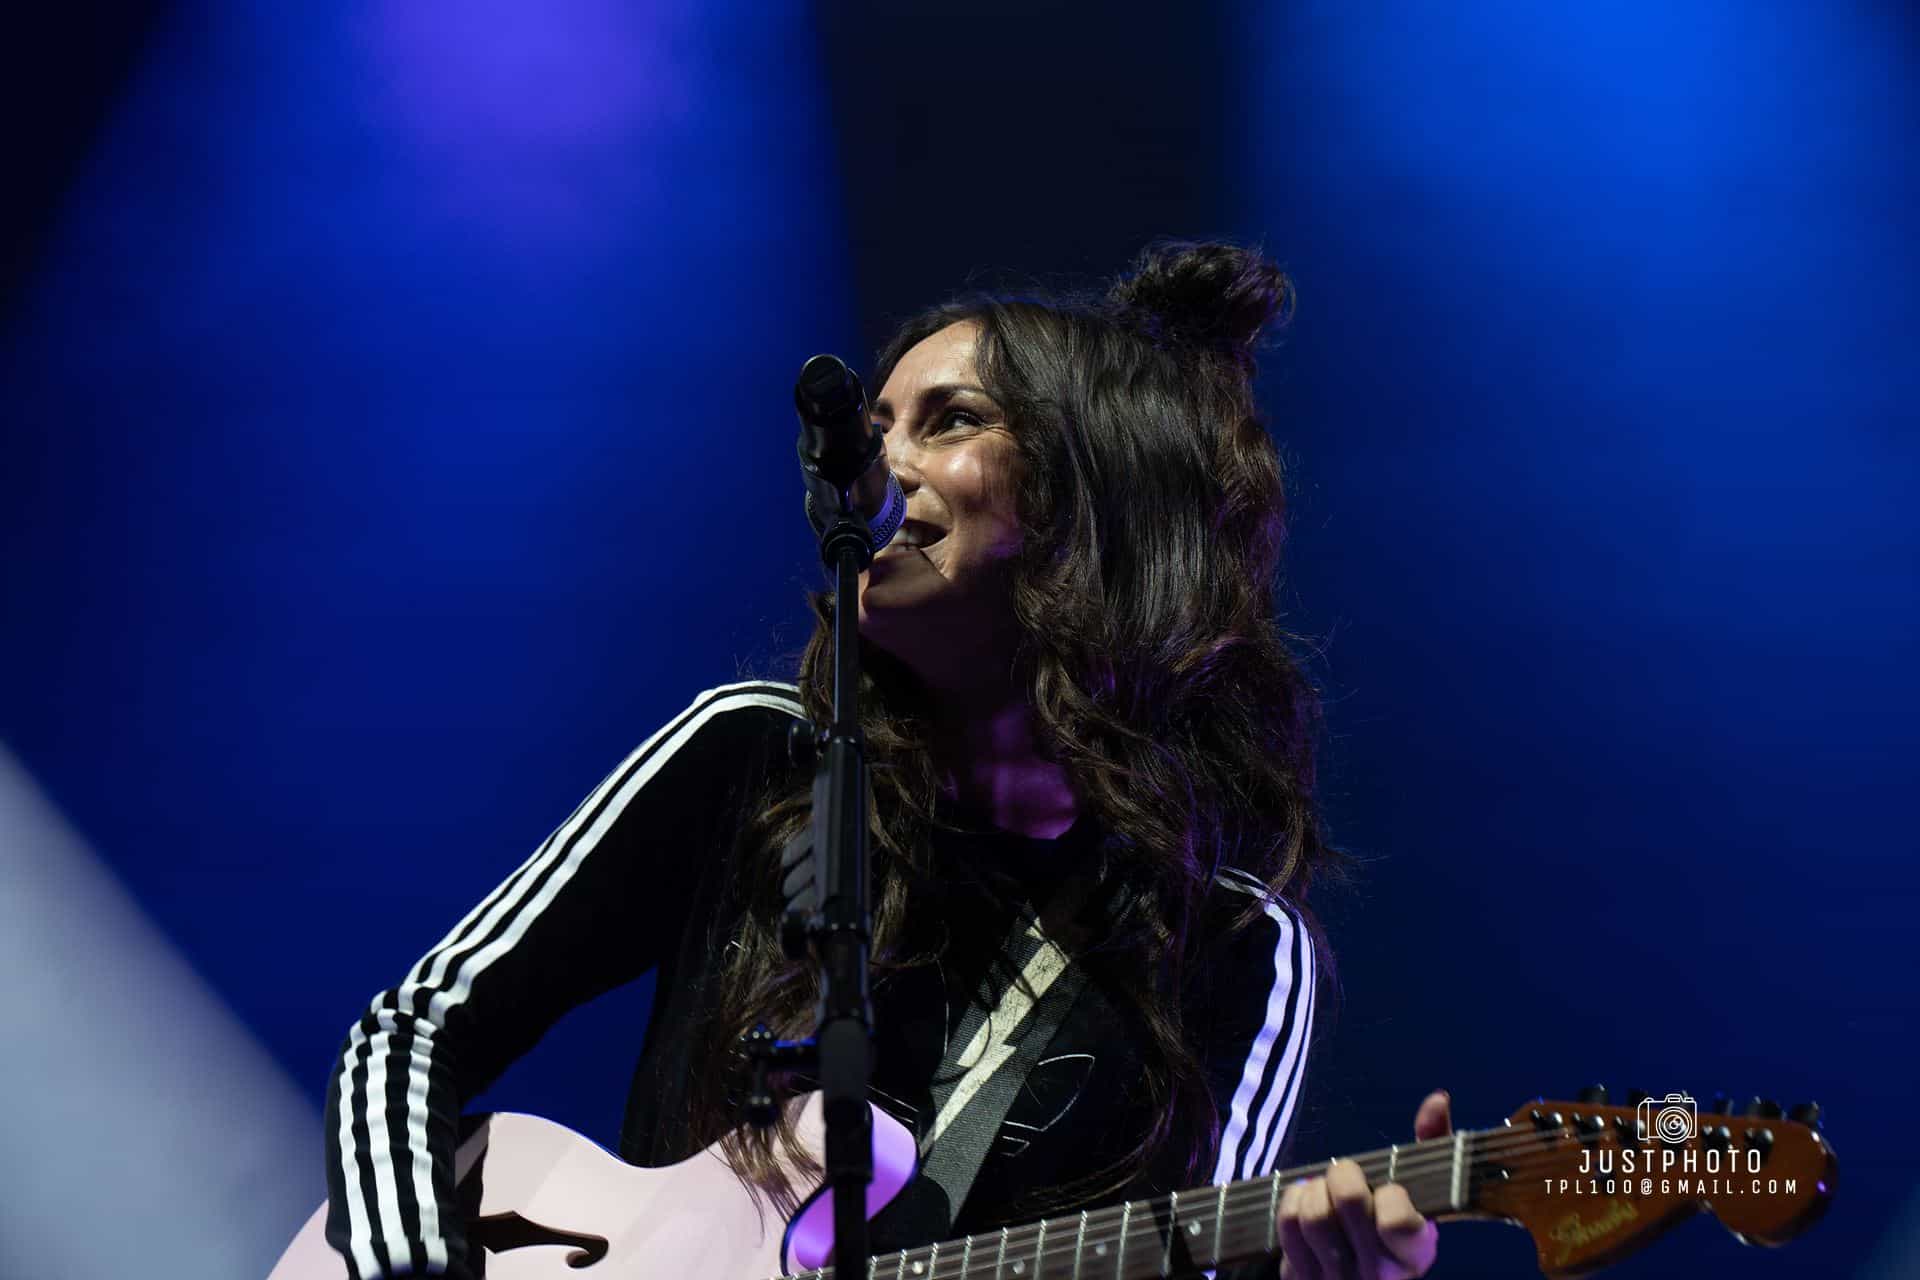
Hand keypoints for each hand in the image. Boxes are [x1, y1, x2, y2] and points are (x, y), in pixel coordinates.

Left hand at [1275, 1090, 1449, 1279]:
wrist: (1365, 1277)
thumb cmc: (1394, 1223)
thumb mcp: (1421, 1195)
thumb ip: (1431, 1144)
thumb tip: (1438, 1100)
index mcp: (1415, 1253)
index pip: (1397, 1220)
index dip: (1389, 1194)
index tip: (1390, 1190)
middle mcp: (1379, 1275)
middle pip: (1348, 1201)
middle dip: (1343, 1173)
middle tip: (1346, 1174)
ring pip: (1313, 1214)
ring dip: (1314, 1188)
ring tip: (1324, 1188)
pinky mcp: (1304, 1278)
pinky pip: (1287, 1226)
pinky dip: (1291, 1200)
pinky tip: (1306, 1200)